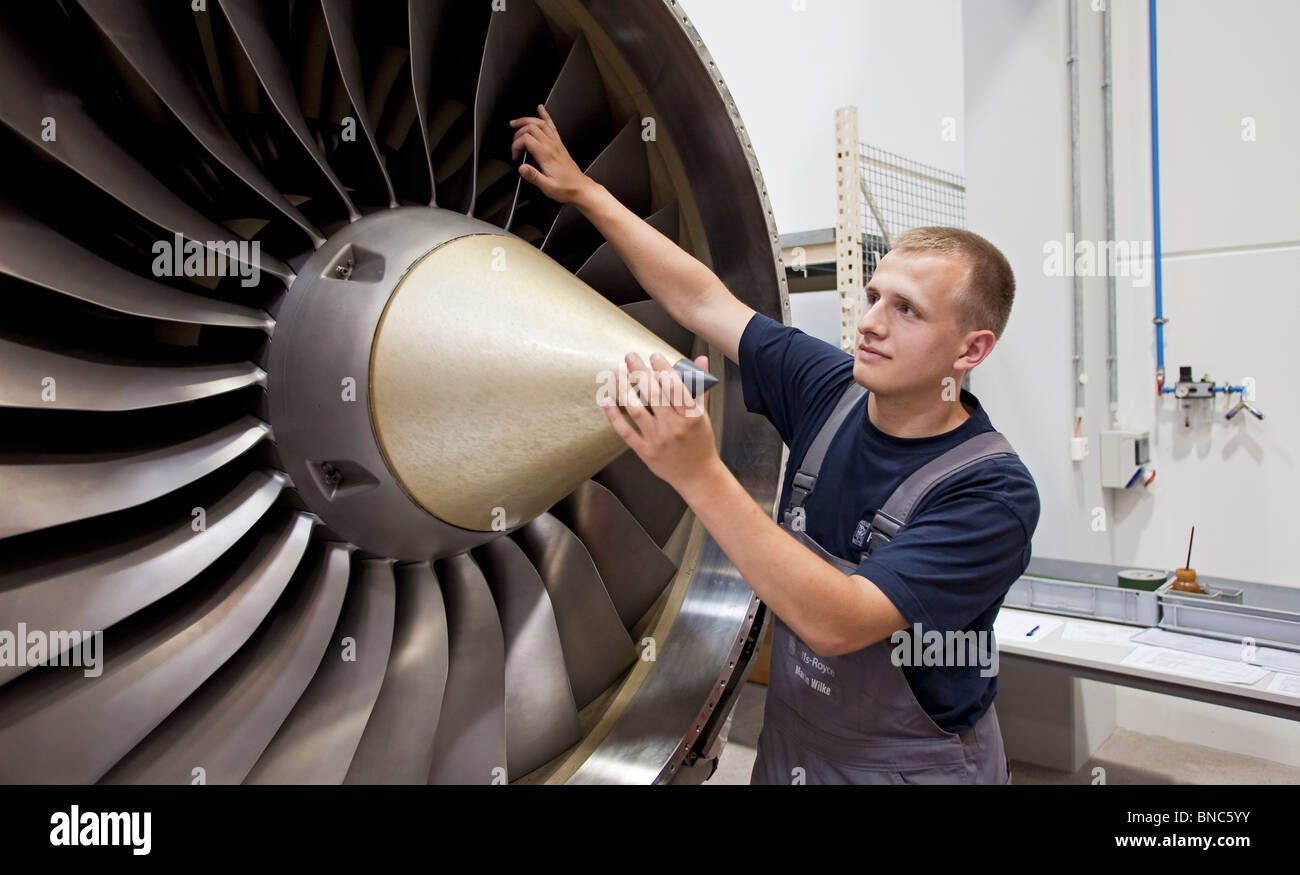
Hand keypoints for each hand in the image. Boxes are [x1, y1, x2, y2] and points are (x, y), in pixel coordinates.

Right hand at [508, 104, 590, 204]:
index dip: (516, 145)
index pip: (526, 139)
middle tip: (513, 142)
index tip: (515, 157)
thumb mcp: (547, 187)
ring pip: (540, 123)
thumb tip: (521, 168)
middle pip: (531, 127)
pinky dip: (545, 115)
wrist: (580, 188)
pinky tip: (541, 110)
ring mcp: (556, 143)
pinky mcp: (559, 144)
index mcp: (547, 154)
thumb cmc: (565, 188)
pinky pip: (551, 126)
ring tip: (516, 122)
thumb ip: (533, 176)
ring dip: (527, 120)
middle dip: (518, 132)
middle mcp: (552, 145)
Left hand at [600, 352, 720, 493]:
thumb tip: (701, 359)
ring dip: (624, 389)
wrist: (697, 476)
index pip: (675, 386)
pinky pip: (625, 431)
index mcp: (691, 417)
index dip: (663, 368)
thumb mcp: (704, 415)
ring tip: (616, 373)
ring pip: (636, 410)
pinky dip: (613, 415)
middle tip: (630, 356)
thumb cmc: (701, 442)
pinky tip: (606, 399)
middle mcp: (674, 428)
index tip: (654, 355)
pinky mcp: (644, 451)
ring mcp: (657, 440)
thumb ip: (700, 387)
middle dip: (640, 372)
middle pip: (653, 394)